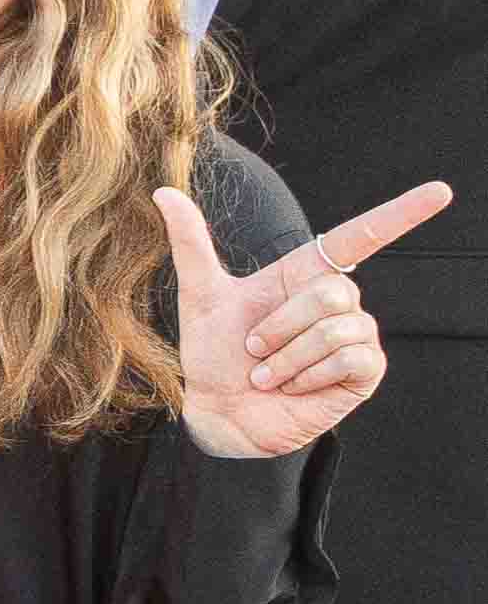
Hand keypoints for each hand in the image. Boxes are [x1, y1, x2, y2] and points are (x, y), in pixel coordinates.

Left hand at [161, 177, 453, 460]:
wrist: (218, 412)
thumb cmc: (215, 355)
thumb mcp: (201, 295)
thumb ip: (191, 244)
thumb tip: (163, 193)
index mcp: (306, 275)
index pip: (362, 237)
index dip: (401, 214)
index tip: (439, 191)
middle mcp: (338, 301)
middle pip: (331, 292)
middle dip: (280, 326)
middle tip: (254, 350)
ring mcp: (355, 336)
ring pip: (337, 328)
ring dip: (288, 357)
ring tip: (268, 374)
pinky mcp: (364, 372)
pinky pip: (348, 359)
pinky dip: (308, 375)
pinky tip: (293, 388)